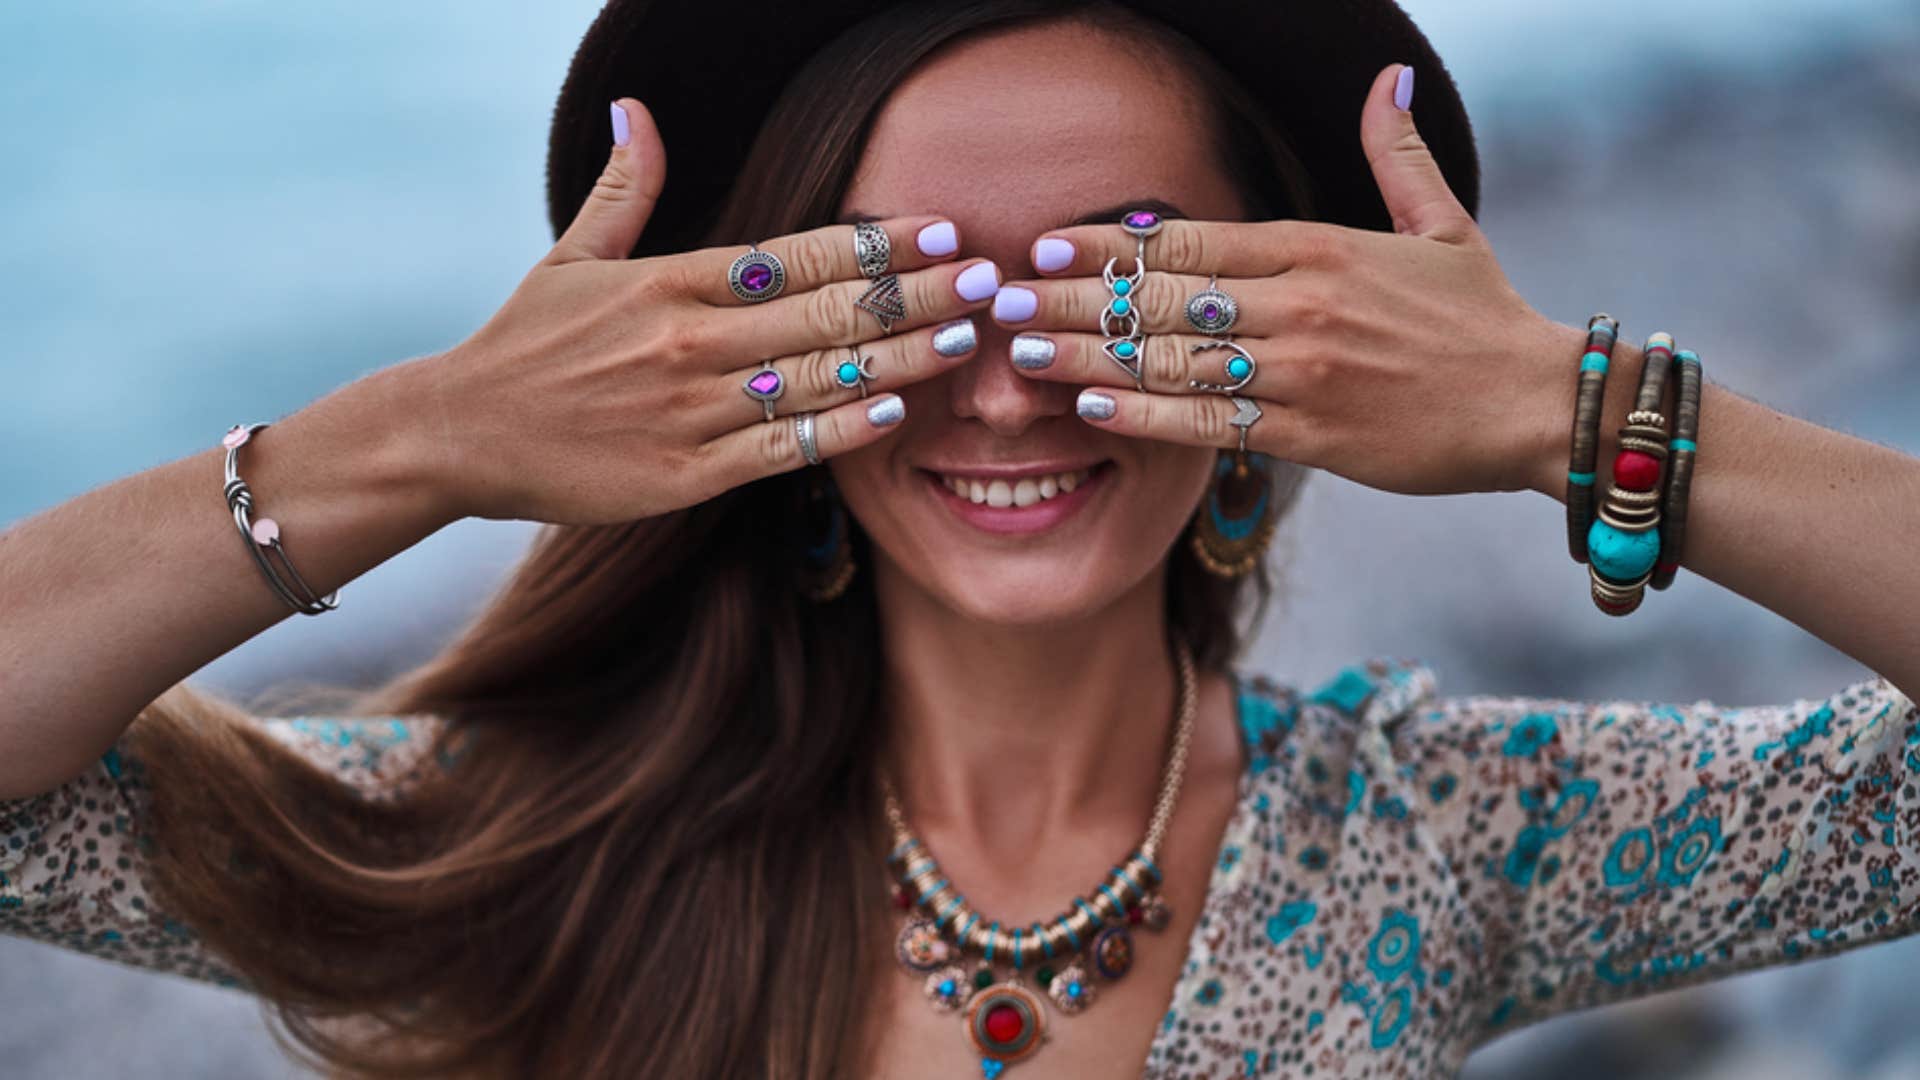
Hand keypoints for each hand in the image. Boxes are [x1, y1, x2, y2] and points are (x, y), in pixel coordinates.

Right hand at [408, 99, 998, 524]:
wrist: (458, 435)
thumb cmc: (524, 344)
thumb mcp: (568, 255)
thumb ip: (623, 188)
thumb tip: (636, 110)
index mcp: (668, 282)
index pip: (793, 253)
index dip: (874, 242)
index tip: (940, 230)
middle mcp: (685, 341)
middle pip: (823, 312)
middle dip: (913, 293)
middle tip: (985, 278)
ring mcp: (686, 410)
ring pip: (815, 378)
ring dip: (900, 356)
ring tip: (967, 338)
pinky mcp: (682, 476)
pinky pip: (780, 448)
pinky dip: (840, 426)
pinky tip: (896, 408)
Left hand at [992, 63, 1572, 496]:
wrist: (1540, 404)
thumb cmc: (1484, 318)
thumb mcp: (1444, 224)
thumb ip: (1398, 156)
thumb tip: (1387, 81)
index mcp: (1321, 248)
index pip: (1192, 237)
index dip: (1110, 241)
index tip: (1045, 242)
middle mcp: (1303, 304)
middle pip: (1166, 295)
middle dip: (1076, 295)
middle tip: (1003, 298)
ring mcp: (1305, 370)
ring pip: (1176, 358)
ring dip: (1092, 353)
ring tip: (1022, 351)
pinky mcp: (1313, 434)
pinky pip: (1213, 422)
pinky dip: (1149, 413)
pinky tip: (1094, 404)